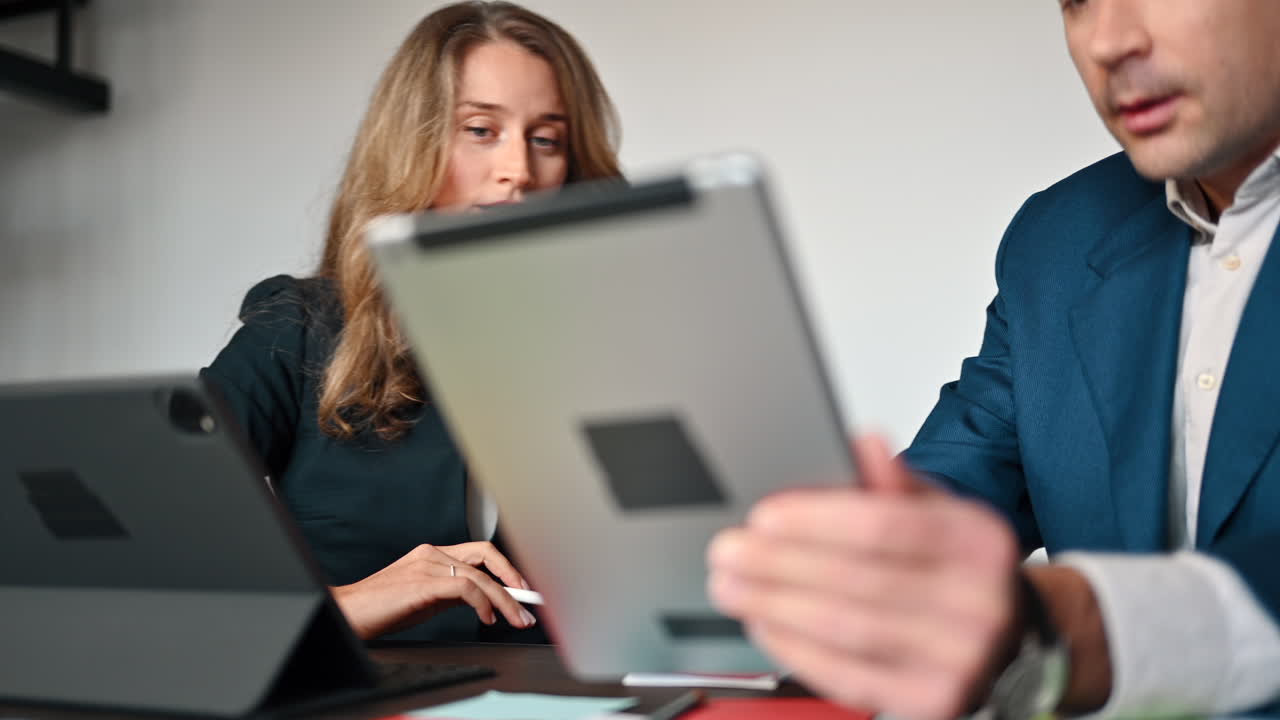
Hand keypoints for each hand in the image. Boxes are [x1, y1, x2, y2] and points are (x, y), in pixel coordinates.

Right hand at [332, 541, 536, 639]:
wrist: (348, 614)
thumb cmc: (380, 609)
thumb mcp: (424, 598)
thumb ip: (450, 593)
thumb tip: (481, 601)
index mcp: (432, 554)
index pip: (479, 554)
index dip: (506, 569)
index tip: (523, 590)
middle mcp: (432, 554)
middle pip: (486, 557)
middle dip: (513, 579)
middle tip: (527, 605)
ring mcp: (428, 565)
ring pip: (480, 575)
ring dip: (505, 600)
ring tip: (515, 620)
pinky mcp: (424, 583)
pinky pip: (465, 588)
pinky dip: (483, 602)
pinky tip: (487, 618)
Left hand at [707, 435, 1020, 719]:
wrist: (1012, 642)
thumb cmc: (961, 569)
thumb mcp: (943, 512)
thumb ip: (895, 482)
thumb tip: (863, 444)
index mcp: (977, 541)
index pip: (884, 526)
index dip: (816, 520)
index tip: (764, 515)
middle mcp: (976, 602)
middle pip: (856, 579)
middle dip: (778, 563)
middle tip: (727, 550)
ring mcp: (957, 659)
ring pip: (845, 629)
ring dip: (774, 604)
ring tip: (730, 585)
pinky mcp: (931, 701)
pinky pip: (847, 675)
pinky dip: (794, 647)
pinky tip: (763, 621)